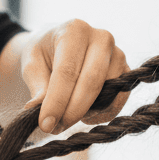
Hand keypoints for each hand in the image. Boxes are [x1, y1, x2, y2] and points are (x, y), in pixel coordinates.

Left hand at [21, 19, 131, 133]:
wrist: (60, 45)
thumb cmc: (44, 54)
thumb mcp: (31, 65)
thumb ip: (36, 87)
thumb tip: (34, 109)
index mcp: (75, 30)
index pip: (67, 71)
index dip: (57, 101)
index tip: (45, 125)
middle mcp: (102, 38)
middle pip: (92, 81)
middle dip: (73, 111)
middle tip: (55, 129)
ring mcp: (118, 54)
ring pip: (108, 92)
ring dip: (87, 112)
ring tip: (67, 116)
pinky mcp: (126, 71)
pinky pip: (120, 99)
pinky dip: (103, 113)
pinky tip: (86, 115)